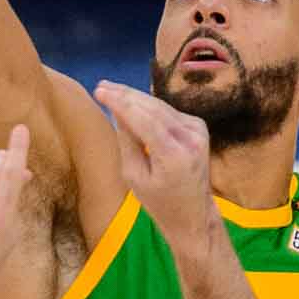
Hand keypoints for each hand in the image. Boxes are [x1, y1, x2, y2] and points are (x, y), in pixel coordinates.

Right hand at [95, 82, 215, 250]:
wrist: (193, 214)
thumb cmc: (159, 201)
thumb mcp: (133, 176)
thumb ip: (127, 141)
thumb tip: (118, 110)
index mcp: (174, 155)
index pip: (143, 119)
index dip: (120, 102)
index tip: (99, 91)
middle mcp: (190, 138)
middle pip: (152, 108)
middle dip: (125, 95)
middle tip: (102, 85)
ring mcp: (198, 130)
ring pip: (160, 106)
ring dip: (135, 97)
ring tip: (111, 89)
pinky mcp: (199, 127)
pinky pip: (168, 112)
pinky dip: (149, 107)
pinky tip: (132, 102)